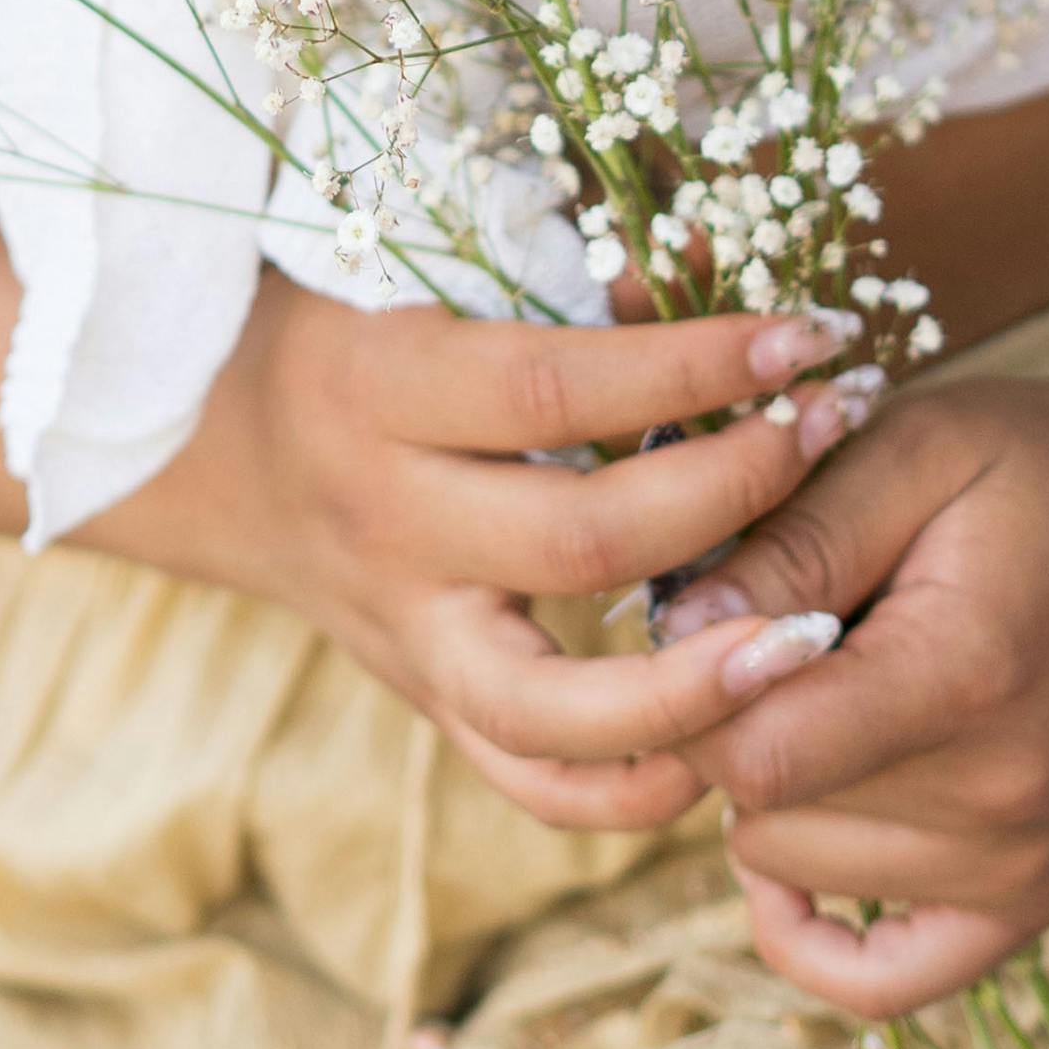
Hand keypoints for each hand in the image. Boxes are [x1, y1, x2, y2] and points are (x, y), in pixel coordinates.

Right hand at [104, 276, 900, 832]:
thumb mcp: (422, 281)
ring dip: (696, 686)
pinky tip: (731, 737)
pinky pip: (530, 784)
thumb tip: (707, 260)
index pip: (553, 387)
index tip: (802, 337)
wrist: (214, 447)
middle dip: (733, 491)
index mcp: (380, 388)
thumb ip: (559, 280)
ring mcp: (403, 631)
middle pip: (581, 539)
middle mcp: (388, 523)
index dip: (689, 365)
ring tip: (811, 637)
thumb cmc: (347, 328)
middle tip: (834, 435)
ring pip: (550, 708)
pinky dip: (633, 787)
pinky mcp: (425, 700)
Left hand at [661, 365, 1048, 1012]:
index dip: (696, 686)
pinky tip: (794, 847)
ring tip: (836, 687)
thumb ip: (794, 541)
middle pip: (766, 810)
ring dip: (777, 786)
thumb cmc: (1021, 474)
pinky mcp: (1026, 906)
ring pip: (792, 866)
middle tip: (786, 632)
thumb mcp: (909, 449)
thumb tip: (674, 631)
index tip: (710, 607)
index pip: (759, 753)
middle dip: (735, 716)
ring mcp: (1024, 870)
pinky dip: (810, 925)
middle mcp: (1007, 801)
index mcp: (972, 675)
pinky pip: (876, 979)